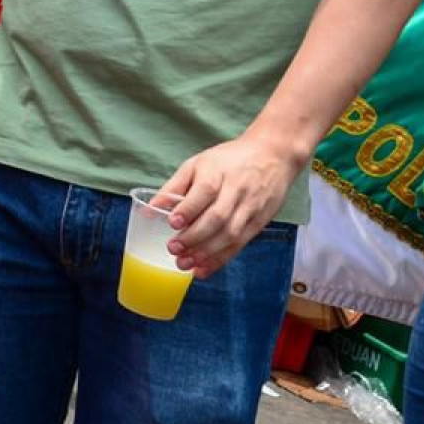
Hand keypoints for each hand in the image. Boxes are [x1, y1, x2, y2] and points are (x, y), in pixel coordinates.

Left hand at [159, 133, 307, 276]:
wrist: (273, 155)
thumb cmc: (229, 160)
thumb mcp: (198, 163)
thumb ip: (174, 186)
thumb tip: (150, 208)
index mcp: (218, 172)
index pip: (205, 191)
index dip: (189, 209)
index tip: (172, 222)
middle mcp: (236, 190)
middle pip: (218, 217)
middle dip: (195, 237)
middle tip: (173, 249)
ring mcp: (251, 208)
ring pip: (230, 234)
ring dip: (207, 253)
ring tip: (185, 264)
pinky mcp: (260, 222)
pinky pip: (240, 243)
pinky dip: (221, 258)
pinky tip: (204, 268)